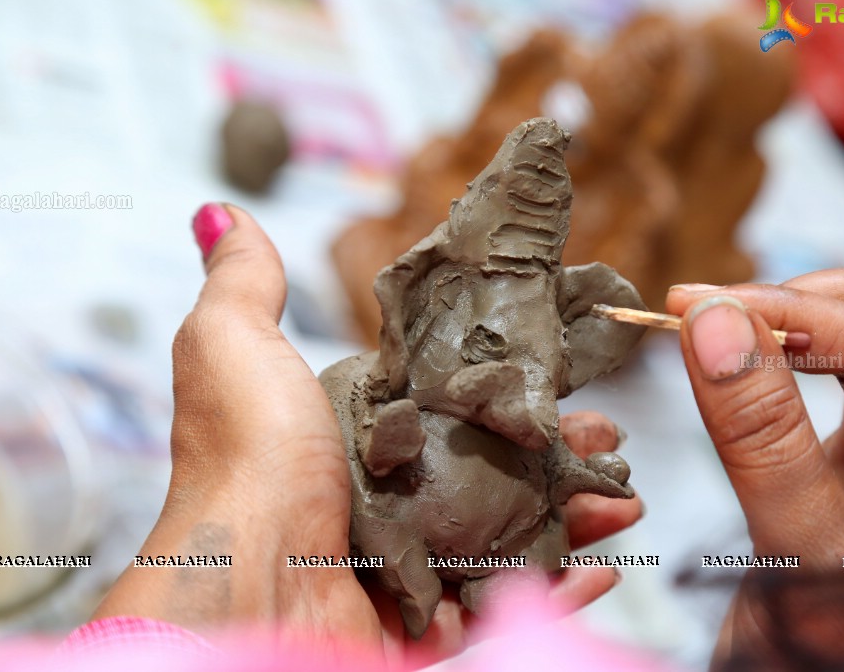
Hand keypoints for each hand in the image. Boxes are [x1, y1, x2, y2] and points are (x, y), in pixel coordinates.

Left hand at [93, 203, 641, 668]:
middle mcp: (381, 505)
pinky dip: (558, 593)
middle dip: (557, 459)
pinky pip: (504, 612)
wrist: (245, 585)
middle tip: (610, 441)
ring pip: (509, 543)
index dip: (509, 397)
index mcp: (352, 441)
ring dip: (572, 520)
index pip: (450, 412)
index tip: (563, 382)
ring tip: (623, 502)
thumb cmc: (245, 464)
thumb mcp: (235, 348)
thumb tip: (221, 215)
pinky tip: (601, 571)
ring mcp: (405, 572)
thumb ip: (243, 286)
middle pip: (489, 477)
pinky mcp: (423, 628)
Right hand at [666, 258, 843, 669]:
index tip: (696, 311)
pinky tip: (737, 361)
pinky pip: (836, 365)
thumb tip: (715, 326)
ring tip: (716, 332)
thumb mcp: (795, 549)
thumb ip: (761, 437)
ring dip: (792, 313)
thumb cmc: (829, 651)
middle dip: (799, 296)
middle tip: (709, 317)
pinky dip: (782, 345)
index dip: (789, 312)